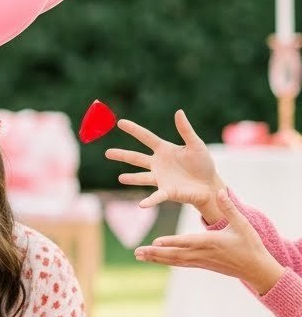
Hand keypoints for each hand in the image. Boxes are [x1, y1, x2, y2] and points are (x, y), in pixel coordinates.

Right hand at [105, 109, 225, 222]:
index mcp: (164, 150)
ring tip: (120, 178)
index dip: (133, 130)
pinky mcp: (167, 191)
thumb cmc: (203, 164)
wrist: (210, 184)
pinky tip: (141, 204)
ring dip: (130, 178)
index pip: (146, 137)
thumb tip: (178, 112)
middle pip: (136, 158)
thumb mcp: (196, 144)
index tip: (120, 122)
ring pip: (141, 177)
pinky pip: (156, 196)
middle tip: (106, 152)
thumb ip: (185, 130)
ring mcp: (161, 178)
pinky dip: (149, 201)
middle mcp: (159, 164)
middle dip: (121, 155)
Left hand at [135, 190, 284, 294]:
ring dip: (155, 258)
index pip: (187, 242)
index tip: (155, 242)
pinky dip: (166, 261)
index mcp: (211, 242)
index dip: (171, 242)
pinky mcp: (201, 265)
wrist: (256, 269)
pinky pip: (180, 263)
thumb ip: (229, 208)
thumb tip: (219, 191)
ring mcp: (200, 261)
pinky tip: (154, 259)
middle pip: (174, 254)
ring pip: (174, 260)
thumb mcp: (242, 224)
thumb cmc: (250, 245)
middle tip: (136, 251)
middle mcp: (202, 254)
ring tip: (138, 255)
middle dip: (155, 253)